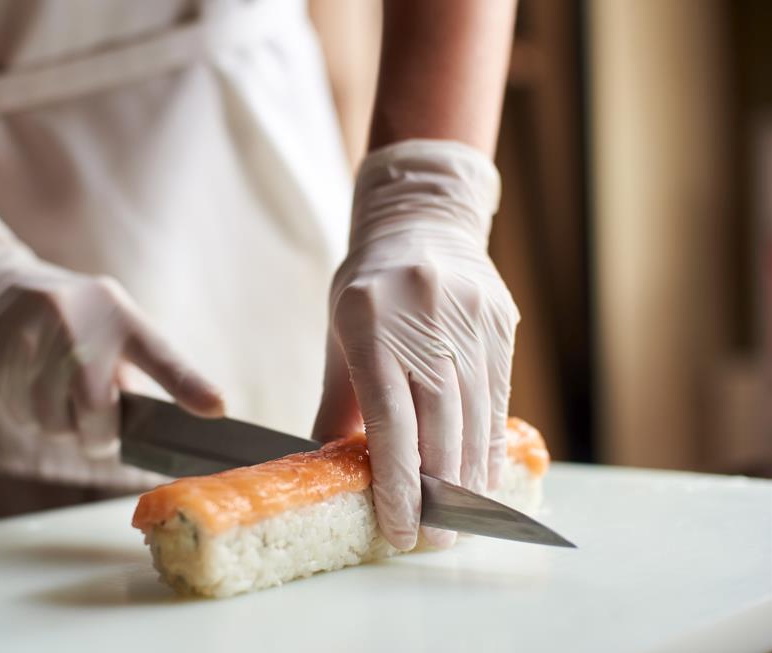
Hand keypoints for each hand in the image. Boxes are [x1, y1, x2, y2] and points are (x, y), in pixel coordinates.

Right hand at [0, 205, 223, 452]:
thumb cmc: (67, 317)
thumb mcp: (106, 323)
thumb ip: (129, 368)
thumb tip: (152, 427)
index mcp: (118, 313)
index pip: (161, 354)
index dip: (189, 384)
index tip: (218, 408)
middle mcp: (78, 322)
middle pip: (98, 407)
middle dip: (100, 433)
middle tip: (99, 431)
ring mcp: (35, 339)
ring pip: (56, 421)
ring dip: (62, 425)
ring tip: (58, 396)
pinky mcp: (0, 358)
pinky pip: (25, 415)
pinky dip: (32, 415)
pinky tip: (28, 386)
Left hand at [312, 140, 517, 549]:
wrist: (422, 221)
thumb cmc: (369, 286)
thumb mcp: (340, 332)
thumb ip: (339, 400)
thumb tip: (330, 465)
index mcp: (370, 320)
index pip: (389, 416)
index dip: (397, 480)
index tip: (400, 528)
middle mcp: (425, 320)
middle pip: (441, 424)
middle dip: (439, 492)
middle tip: (435, 539)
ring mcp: (470, 320)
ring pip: (477, 416)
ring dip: (470, 476)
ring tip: (461, 518)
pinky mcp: (501, 323)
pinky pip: (499, 396)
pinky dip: (489, 442)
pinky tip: (482, 474)